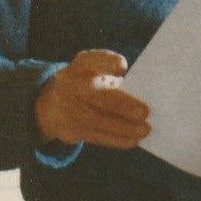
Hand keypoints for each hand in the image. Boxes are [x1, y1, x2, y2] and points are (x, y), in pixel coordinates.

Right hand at [34, 50, 149, 148]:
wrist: (54, 103)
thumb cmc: (91, 85)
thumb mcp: (97, 73)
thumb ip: (116, 79)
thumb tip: (146, 96)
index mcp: (81, 65)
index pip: (90, 60)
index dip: (105, 62)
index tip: (122, 66)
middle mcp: (70, 84)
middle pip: (94, 95)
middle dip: (121, 104)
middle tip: (144, 112)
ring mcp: (66, 107)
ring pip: (96, 119)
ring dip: (123, 127)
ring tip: (144, 130)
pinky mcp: (68, 129)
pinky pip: (94, 136)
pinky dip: (116, 139)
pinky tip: (132, 140)